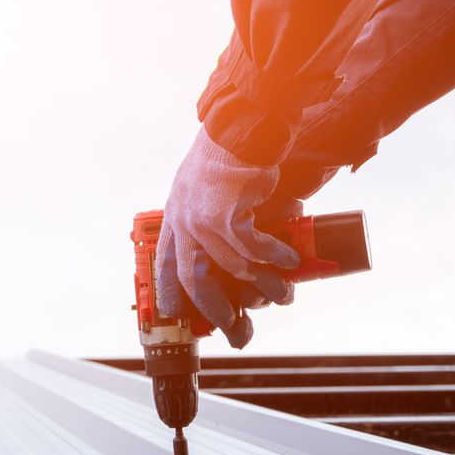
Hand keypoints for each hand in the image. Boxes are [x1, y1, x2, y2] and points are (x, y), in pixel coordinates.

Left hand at [157, 129, 299, 347]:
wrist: (242, 125)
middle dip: (216, 311)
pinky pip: (253, 248)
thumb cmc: (230, 152)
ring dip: (262, 285)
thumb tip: (245, 252)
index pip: (165, 266)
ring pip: (232, 269)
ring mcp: (202, 220)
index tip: (180, 317)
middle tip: (236, 330)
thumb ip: (213, 218)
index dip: (171, 295)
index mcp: (175, 216)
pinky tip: (290, 262)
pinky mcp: (228, 215)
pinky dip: (275, 257)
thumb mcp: (205, 187)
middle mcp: (183, 221)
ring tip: (282, 294)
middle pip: (194, 281)